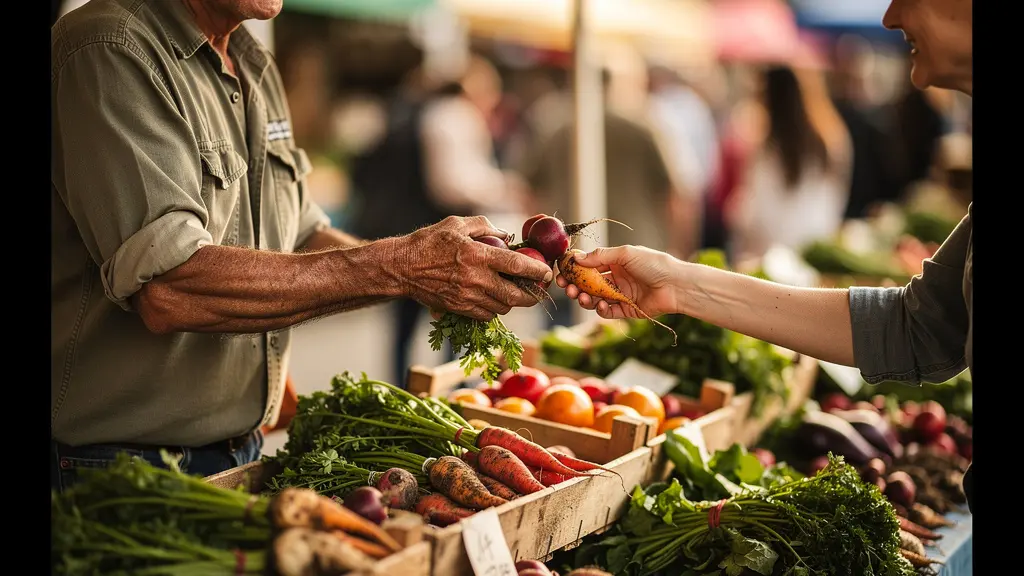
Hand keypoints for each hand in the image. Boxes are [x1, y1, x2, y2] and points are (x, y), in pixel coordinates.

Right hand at [394, 216, 553, 320]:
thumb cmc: (428, 242)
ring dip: (513, 301)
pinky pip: (486, 315)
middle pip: (515, 295)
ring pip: (502, 307)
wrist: (401, 268)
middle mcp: (475, 279)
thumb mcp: (457, 224)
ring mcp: (466, 297)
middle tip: (538, 289)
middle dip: (532, 295)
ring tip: (516, 292)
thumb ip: (485, 226)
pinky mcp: (458, 309)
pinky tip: (495, 298)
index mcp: (477, 255)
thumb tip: (507, 236)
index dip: (537, 271)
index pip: (517, 266)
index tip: (547, 272)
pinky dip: (495, 308)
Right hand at [556, 245, 679, 319]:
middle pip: (588, 284)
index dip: (574, 270)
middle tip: (566, 288)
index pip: (589, 266)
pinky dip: (601, 310)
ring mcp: (620, 295)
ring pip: (595, 299)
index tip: (562, 272)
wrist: (676, 285)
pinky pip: (608, 312)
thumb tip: (577, 259)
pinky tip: (601, 305)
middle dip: (575, 286)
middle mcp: (616, 278)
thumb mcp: (625, 254)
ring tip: (581, 297)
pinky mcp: (626, 310)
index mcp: (615, 263)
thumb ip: (600, 256)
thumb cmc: (654, 264)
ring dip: (584, 298)